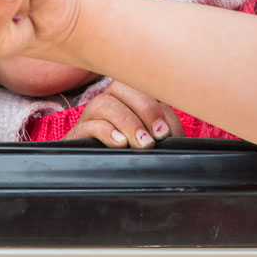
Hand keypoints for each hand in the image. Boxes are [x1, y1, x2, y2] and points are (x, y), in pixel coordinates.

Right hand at [63, 81, 184, 147]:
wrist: (94, 170)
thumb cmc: (128, 151)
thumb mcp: (148, 138)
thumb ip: (161, 131)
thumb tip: (179, 138)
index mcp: (130, 96)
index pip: (144, 87)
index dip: (158, 106)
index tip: (167, 131)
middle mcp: (109, 99)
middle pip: (123, 87)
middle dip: (146, 110)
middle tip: (157, 136)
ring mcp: (91, 114)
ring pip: (104, 103)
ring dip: (128, 122)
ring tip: (141, 143)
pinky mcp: (78, 133)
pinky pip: (89, 124)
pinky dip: (106, 132)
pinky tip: (120, 143)